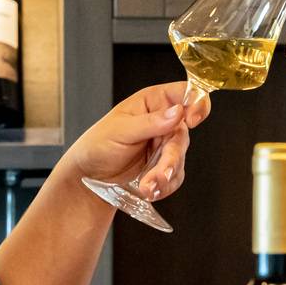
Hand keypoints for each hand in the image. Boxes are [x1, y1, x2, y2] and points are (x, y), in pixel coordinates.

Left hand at [63, 82, 211, 199]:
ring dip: (165, 176)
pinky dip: (164, 186)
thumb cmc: (97, 144)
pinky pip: (175, 177)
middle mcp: (164, 121)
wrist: (89, 176)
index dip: (196, 103)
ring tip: (147, 188)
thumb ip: (150, 122)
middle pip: (184, 134)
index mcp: (153, 102)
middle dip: (172, 158)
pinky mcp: (165, 166)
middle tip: (160, 173)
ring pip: (180, 159)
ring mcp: (166, 144)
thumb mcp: (120, 130)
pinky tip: (149, 190)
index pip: (185, 93)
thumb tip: (178, 112)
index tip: (191, 120)